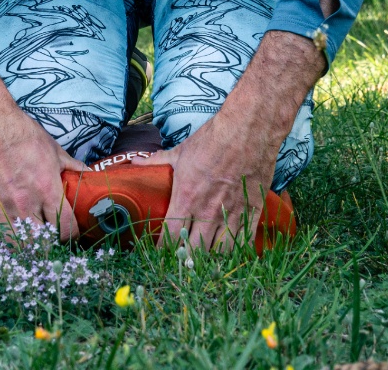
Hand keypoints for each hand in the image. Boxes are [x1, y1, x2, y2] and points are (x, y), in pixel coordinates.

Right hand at [0, 19, 88, 241]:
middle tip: (46, 238)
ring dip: (22, 244)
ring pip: (15, 243)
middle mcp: (26, 202)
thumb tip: (89, 173)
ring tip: (24, 239)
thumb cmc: (22, 133)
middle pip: (40, 241)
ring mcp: (2, 207)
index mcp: (47, 190)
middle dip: (46, 243)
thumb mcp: (53, 148)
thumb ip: (71, 165)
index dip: (71, 235)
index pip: (66, 228)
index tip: (70, 233)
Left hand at [133, 108, 276, 250]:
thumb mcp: (181, 151)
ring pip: (219, 252)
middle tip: (184, 258)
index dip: (165, 250)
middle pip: (195, 251)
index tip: (162, 253)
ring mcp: (232, 213)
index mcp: (186, 198)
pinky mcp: (252, 211)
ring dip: (212, 257)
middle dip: (188, 257)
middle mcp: (207, 211)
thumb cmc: (212, 139)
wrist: (248, 129)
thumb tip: (134, 161)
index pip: (171, 237)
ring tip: (207, 256)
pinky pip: (244, 241)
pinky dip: (236, 249)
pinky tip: (231, 251)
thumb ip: (157, 162)